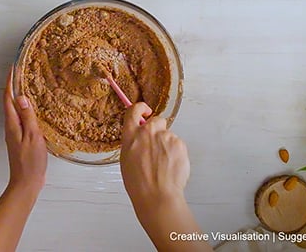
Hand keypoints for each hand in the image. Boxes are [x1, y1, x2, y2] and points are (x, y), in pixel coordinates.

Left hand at [0, 70, 47, 251]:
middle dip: (13, 86)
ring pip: (15, 110)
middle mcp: (10, 127)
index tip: (12, 68)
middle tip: (20, 73)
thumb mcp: (33, 137)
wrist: (26, 184)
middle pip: (9, 102)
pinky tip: (33, 110)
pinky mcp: (20, 140)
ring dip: (19, 98)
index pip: (8, 98)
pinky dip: (25, 110)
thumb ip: (27, 117)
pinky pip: (20, 119)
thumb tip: (21, 96)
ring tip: (27, 86)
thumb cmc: (30, 162)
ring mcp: (14, 134)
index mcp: (12, 124)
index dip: (9, 82)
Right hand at [120, 103, 210, 251]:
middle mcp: (147, 132)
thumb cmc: (140, 184)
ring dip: (167, 145)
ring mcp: (165, 136)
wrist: (157, 195)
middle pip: (156, 120)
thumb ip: (133, 143)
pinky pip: (178, 143)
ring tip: (163, 164)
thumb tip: (138, 138)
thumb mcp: (126, 160)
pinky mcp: (179, 143)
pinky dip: (176, 152)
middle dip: (158, 130)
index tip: (144, 111)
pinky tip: (170, 166)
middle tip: (156, 147)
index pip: (133, 111)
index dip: (140, 109)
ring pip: (168, 135)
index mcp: (131, 136)